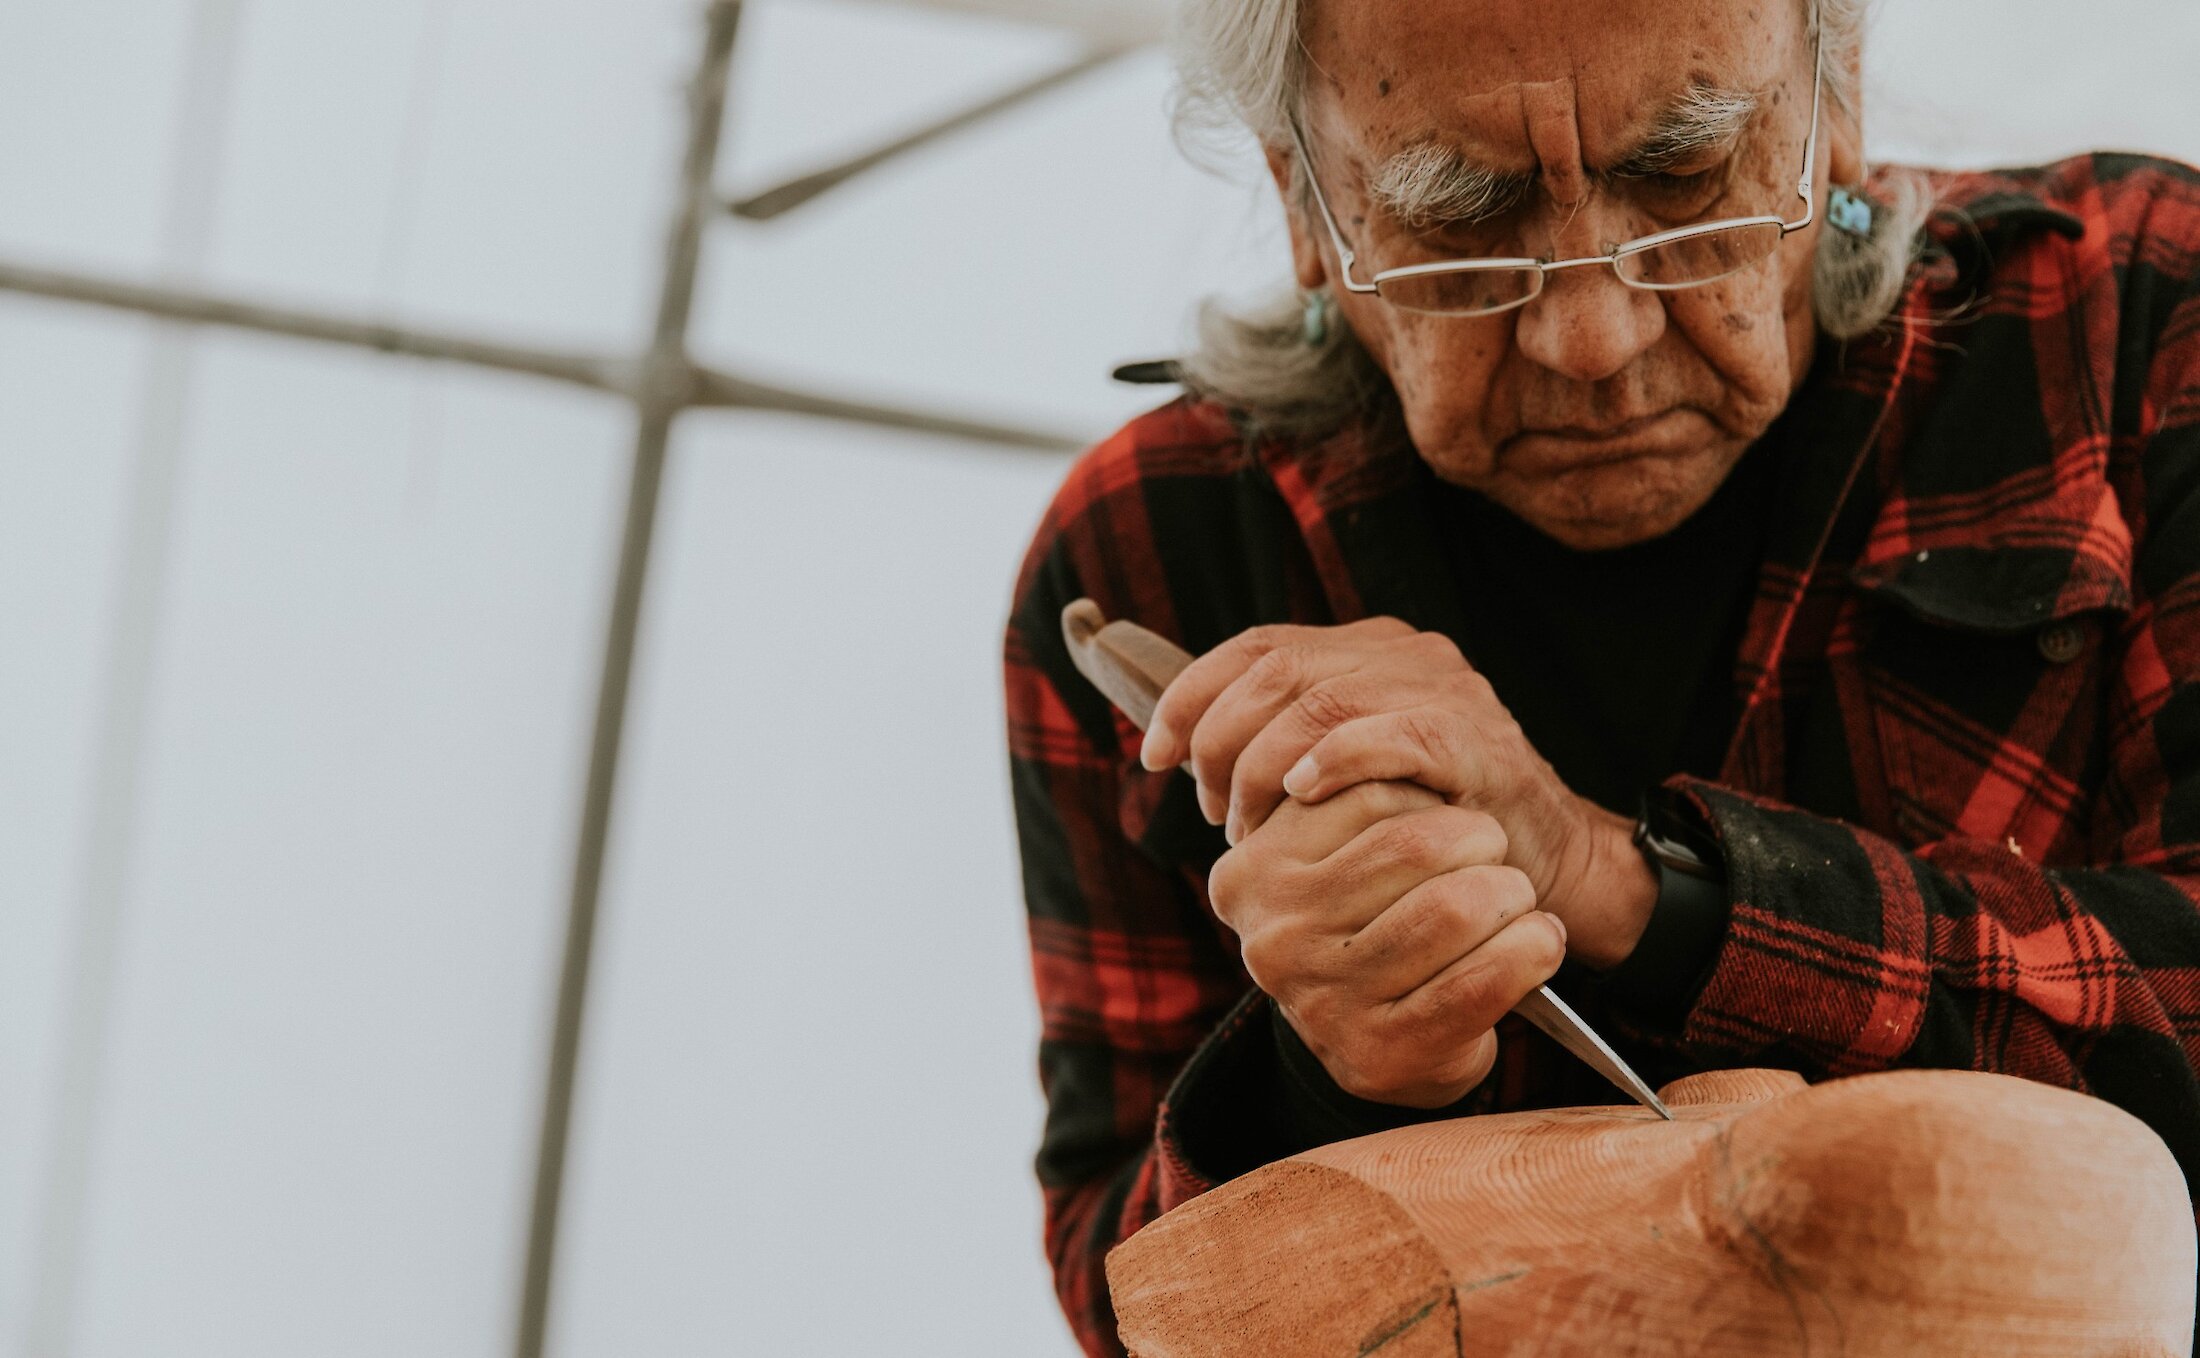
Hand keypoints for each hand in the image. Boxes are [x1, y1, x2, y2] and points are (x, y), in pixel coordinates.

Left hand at [1140, 619, 1655, 968]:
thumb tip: (1185, 755)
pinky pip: (1389, 733)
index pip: (1256, 645)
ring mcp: (1440, 687)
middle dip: (1220, 739)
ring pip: (1317, 699)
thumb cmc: (1432, 825)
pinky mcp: (1470, 736)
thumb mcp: (1348, 775)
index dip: (1191, 696)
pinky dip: (1333, 760)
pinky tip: (1301, 795)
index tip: (1152, 754)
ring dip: (1264, 766)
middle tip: (1216, 811)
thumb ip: (1285, 746)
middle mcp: (1400, 652)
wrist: (1546, 861)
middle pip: (1274, 667)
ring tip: (1252, 825)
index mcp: (1366, 649)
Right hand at [1207, 778, 1567, 1106]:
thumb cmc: (1378, 923)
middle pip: (1416, 844)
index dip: (1432, 797)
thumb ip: (1352, 792)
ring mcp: (1324, 1001)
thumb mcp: (1342, 852)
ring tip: (1516, 899)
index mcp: (1252, 871)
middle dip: (1482, 841)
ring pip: (1456, 907)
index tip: (1448, 818)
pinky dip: (1533, 949)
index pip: (1365, 791)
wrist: (1389, 1042)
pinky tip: (1539, 942)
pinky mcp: (1382, 1053)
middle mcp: (1275, 937)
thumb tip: (1378, 739)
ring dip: (1512, 895)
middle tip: (1495, 855)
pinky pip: (1485, 979)